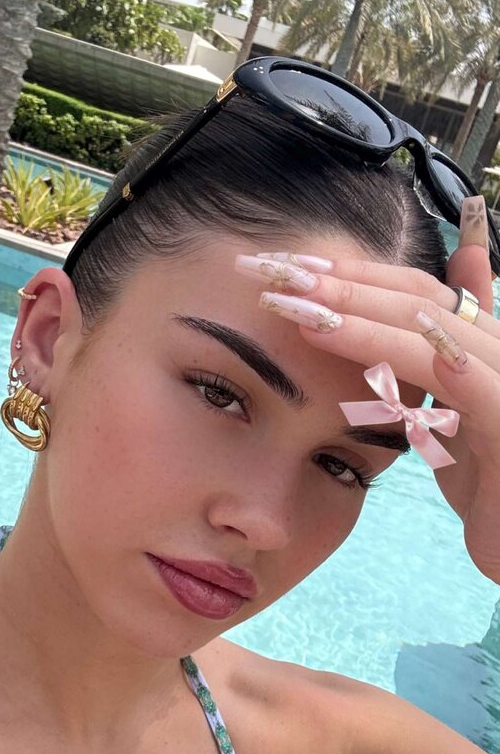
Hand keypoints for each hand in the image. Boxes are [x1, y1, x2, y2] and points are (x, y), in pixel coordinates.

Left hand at [235, 197, 499, 582]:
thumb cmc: (492, 485)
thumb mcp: (461, 418)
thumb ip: (444, 361)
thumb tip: (439, 295)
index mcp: (487, 347)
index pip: (418, 292)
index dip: (357, 275)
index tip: (293, 268)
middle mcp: (499, 355)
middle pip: (417, 301)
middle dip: (343, 285)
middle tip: (277, 273)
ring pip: (429, 334)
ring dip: (354, 317)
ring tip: (295, 306)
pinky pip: (466, 386)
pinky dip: (408, 357)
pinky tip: (353, 343)